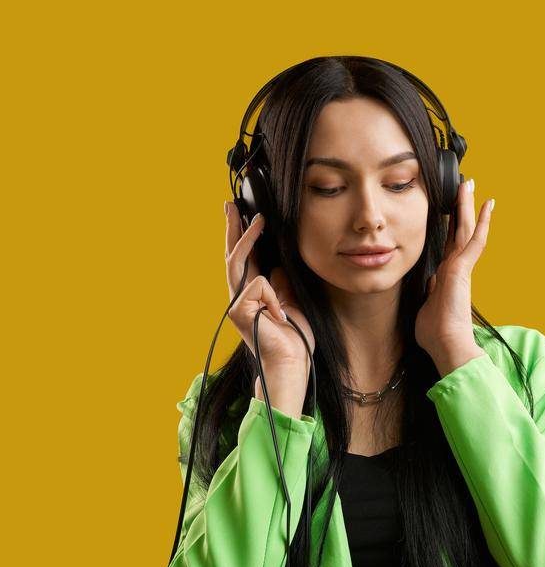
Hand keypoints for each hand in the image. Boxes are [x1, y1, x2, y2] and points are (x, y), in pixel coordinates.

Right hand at [223, 201, 314, 369]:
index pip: (246, 257)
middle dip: (231, 227)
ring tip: (257, 219)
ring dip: (246, 238)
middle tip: (229, 204)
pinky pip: (258, 285)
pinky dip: (272, 295)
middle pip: (232, 254)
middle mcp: (240, 295)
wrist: (292, 362)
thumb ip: (281, 281)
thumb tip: (278, 262)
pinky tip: (279, 313)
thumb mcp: (291, 300)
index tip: (242, 212)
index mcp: (253, 291)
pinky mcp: (238, 311)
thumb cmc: (294, 337)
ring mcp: (236, 303)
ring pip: (237, 262)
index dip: (243, 234)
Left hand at [416, 178, 493, 364]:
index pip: (451, 246)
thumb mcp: (427, 308)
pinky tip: (487, 205)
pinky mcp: (463, 268)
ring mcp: (461, 267)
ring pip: (465, 229)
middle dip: (462, 209)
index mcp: (447, 277)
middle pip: (459, 232)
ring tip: (470, 185)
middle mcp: (456, 268)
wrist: (446, 344)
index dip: (452, 228)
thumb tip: (431, 283)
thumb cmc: (436, 334)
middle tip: (466, 188)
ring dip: (468, 206)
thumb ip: (430, 293)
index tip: (454, 215)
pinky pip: (474, 240)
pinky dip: (481, 222)